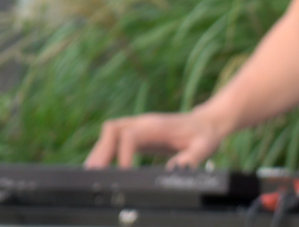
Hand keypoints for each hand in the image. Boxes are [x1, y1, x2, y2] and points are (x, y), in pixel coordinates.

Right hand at [84, 109, 227, 167]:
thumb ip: (190, 158)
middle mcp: (143, 123)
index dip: (123, 153)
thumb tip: (173, 169)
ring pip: (108, 135)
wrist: (207, 123)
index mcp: (158, 125)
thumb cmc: (205, 135)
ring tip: (91, 175)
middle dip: (100, 152)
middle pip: (112, 131)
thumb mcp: (204, 147)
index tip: (123, 172)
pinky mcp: (135, 136)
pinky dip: (104, 154)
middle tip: (93, 174)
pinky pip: (113, 142)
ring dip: (98, 153)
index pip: (130, 135)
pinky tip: (100, 170)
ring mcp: (137, 128)